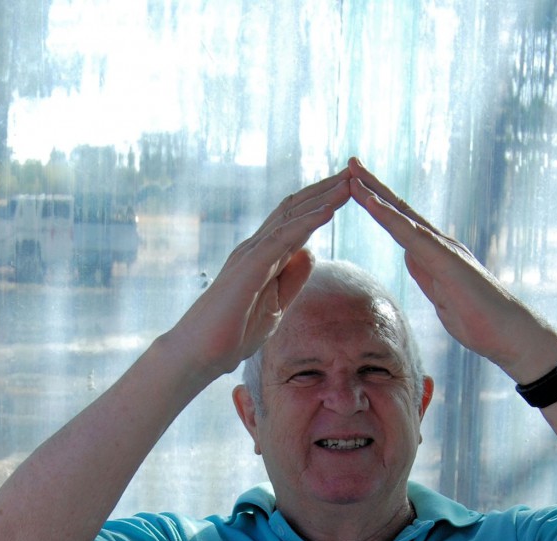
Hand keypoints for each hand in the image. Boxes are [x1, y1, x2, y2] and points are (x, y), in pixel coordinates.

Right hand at [161, 168, 353, 376]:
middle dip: (327, 190)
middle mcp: (257, 246)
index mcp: (265, 255)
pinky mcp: (248, 266)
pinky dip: (307, 222)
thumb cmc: (234, 332)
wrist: (201, 352)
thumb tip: (311, 251)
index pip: (298, 220)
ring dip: (322, 198)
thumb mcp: (277, 304)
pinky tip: (329, 211)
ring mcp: (251, 253)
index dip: (324, 203)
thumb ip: (293, 278)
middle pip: (296, 209)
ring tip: (349, 184)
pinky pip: (282, 238)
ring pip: (291, 216)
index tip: (352, 191)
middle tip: (355, 173)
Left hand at [347, 158, 556, 381]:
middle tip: (351, 162)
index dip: (378, 204)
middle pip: (400, 210)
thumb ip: (425, 273)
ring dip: (376, 195)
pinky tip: (373, 204)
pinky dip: (391, 218)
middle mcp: (441, 243)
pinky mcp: (448, 261)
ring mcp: (445, 249)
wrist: (509, 335)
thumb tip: (409, 254)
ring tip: (353, 175)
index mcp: (436, 253)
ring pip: (403, 217)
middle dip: (373, 187)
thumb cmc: (478, 320)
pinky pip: (413, 235)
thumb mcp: (440, 295)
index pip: (402, 223)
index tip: (356, 186)